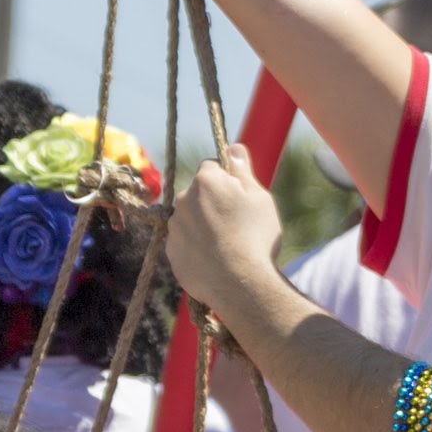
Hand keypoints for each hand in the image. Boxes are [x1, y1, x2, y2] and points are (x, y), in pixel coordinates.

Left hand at [168, 144, 289, 326]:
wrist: (239, 284)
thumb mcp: (260, 198)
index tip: (240, 197)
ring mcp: (175, 228)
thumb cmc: (255, 237)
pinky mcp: (172, 253)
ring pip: (190, 218)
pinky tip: (216, 259)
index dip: (228, 181)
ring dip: (203, 224)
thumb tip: (233, 147)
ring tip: (228, 245)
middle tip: (237, 222)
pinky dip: (197, 247)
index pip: (212, 168)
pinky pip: (185, 242)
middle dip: (213, 202)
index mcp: (206, 181)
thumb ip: (243, 170)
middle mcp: (183, 200)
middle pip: (198, 193)